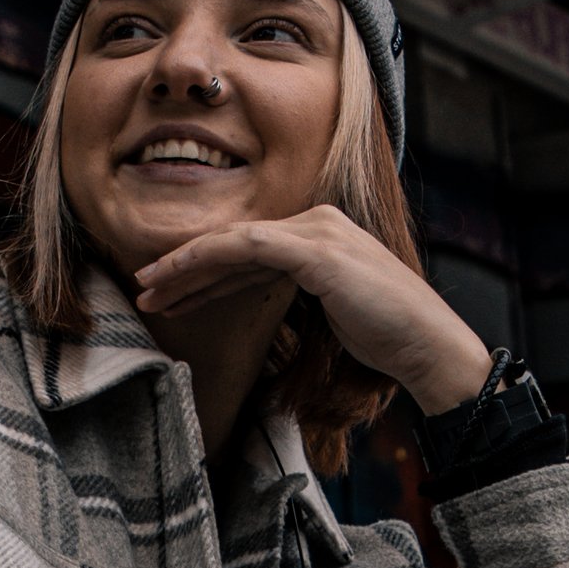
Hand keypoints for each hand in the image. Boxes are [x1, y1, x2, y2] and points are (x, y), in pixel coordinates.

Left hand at [133, 205, 491, 414]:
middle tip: (142, 290)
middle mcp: (316, 222)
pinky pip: (248, 247)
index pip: (248, 249)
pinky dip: (208, 259)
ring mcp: (317, 231)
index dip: (204, 271)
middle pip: (235, 243)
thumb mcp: (332, 311)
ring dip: (185, 266)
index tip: (167, 293)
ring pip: (233, 242)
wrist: (426, 344)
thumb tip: (262, 310)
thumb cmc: (386, 337)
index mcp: (319, 235)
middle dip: (185, 268)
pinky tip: (178, 275)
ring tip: (147, 289)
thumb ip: (299, 296)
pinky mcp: (316, 250)